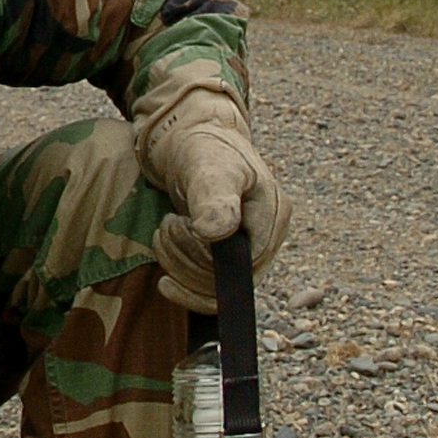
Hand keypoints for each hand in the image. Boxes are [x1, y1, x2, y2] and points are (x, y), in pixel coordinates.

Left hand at [149, 123, 290, 311]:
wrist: (193, 146)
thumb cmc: (205, 149)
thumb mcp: (209, 167)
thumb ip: (214, 198)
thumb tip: (216, 234)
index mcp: (273, 212)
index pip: (248, 261)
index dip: (208, 258)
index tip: (179, 226)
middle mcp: (267, 236)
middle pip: (230, 278)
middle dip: (188, 259)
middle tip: (166, 226)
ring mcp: (249, 249)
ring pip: (216, 288)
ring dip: (180, 268)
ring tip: (164, 233)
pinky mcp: (229, 259)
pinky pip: (211, 291)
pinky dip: (185, 288)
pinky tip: (166, 283)